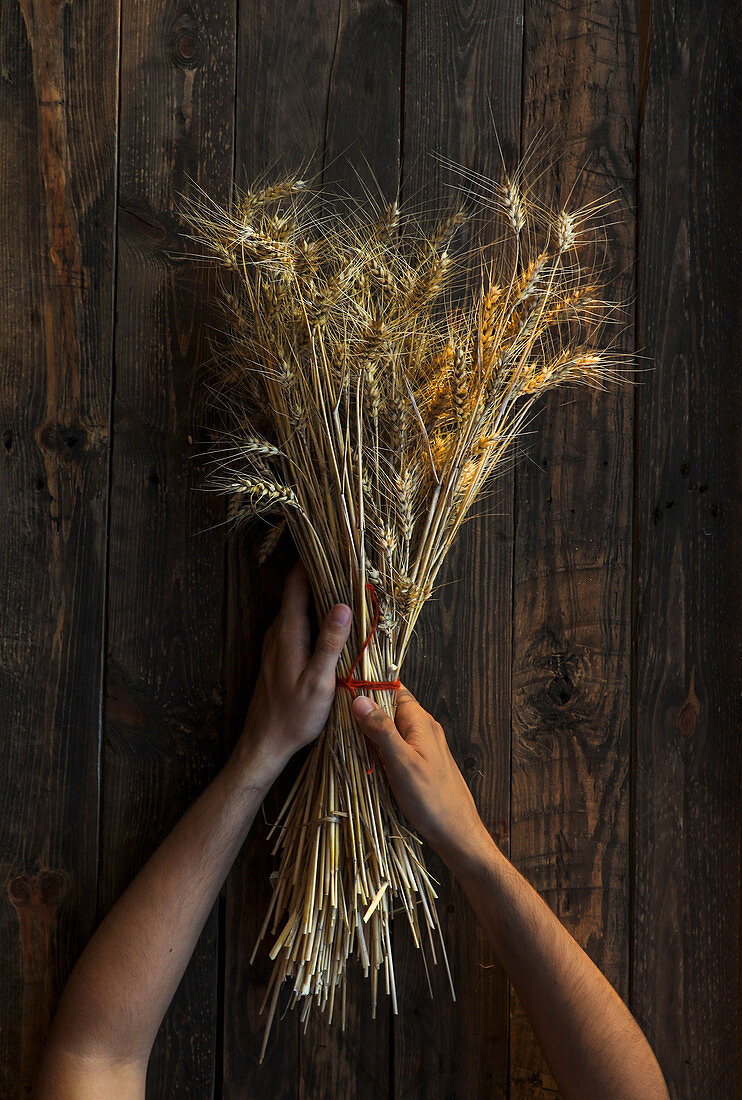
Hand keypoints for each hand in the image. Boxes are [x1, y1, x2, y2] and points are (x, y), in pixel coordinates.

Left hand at [234, 562, 351, 781]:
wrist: (265, 743)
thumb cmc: (293, 716)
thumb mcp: (319, 681)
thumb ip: (330, 642)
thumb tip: (344, 605)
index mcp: (288, 632)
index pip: (296, 583)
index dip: (313, 561)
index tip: (336, 548)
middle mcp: (278, 632)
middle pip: (298, 591)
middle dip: (322, 576)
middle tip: (351, 567)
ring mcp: (276, 643)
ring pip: (298, 608)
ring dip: (319, 597)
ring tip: (349, 590)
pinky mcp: (279, 655)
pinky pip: (297, 624)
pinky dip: (315, 616)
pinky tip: (333, 626)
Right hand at [351, 686, 489, 864]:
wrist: (456, 831)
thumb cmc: (431, 798)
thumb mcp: (401, 762)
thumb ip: (381, 729)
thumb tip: (359, 700)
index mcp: (420, 721)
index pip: (393, 689)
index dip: (370, 686)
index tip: (345, 692)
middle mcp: (423, 728)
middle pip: (390, 707)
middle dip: (367, 712)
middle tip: (340, 720)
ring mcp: (423, 746)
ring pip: (391, 728)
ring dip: (372, 733)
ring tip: (349, 740)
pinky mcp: (420, 763)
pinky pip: (396, 746)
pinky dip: (380, 749)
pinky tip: (368, 760)